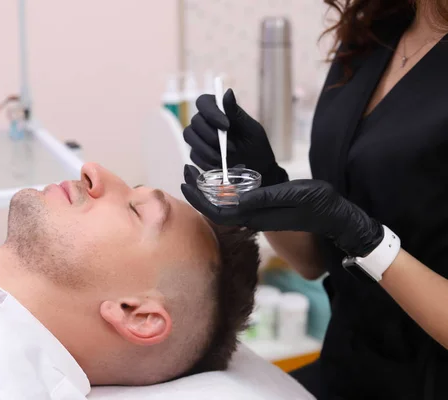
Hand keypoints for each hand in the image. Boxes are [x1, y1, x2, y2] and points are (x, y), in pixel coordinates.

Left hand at [181, 165, 382, 256]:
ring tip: (196, 171)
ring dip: (206, 190)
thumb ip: (265, 197)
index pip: (218, 211)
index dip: (198, 198)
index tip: (186, 181)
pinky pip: (233, 203)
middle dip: (197, 192)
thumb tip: (237, 197)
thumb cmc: (318, 204)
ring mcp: (256, 215)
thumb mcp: (294, 194)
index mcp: (256, 216)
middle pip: (215, 209)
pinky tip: (218, 176)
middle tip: (186, 171)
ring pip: (222, 206)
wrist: (334, 217)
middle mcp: (252, 218)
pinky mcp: (260, 210)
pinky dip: (220, 190)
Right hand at [183, 88, 287, 186]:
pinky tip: (220, 165)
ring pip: (190, 136)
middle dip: (212, 136)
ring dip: (207, 149)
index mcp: (218, 110)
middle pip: (195, 121)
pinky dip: (206, 161)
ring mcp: (198, 138)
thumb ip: (236, 113)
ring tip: (225, 158)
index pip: (203, 102)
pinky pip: (193, 155)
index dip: (211, 112)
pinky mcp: (196, 154)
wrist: (256, 169)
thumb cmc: (255, 146)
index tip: (226, 125)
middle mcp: (205, 121)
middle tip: (231, 148)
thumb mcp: (250, 130)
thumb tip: (228, 92)